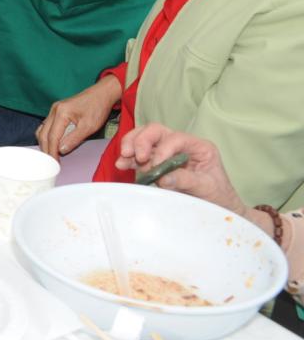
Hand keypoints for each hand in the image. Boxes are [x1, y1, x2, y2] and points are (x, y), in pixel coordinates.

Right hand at [35, 76, 121, 156]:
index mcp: (61, 112)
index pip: (52, 137)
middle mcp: (54, 110)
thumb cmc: (97, 108)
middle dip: (46, 149)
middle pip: (43, 134)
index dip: (52, 152)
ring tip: (52, 155)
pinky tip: (54, 144)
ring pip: (43, 130)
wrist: (101, 94)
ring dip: (45, 143)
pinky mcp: (57, 111)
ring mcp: (54, 109)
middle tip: (52, 162)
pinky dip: (48, 137)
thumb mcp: (89, 126)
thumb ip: (74, 139)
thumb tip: (61, 150)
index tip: (54, 163)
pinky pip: (47, 126)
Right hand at [115, 124, 244, 213]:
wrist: (217, 208)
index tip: (156, 165)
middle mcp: (181, 145)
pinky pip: (139, 154)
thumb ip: (187, 180)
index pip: (176, 138)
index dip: (163, 149)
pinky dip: (129, 158)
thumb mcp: (207, 188)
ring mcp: (166, 153)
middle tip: (137, 156)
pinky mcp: (156, 163)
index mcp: (198, 147)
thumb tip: (162, 177)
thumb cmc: (218, 196)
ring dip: (132, 145)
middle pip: (156, 131)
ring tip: (124, 157)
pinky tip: (121, 164)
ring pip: (144, 138)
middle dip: (142, 140)